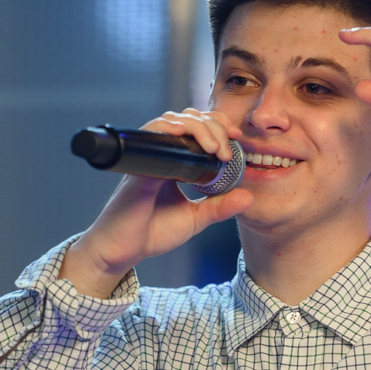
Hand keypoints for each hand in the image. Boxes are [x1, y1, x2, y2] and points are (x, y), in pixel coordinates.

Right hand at [59, 109, 253, 297]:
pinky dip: (165, 131)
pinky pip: (148, 141)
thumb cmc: (152, 232)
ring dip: (195, 127)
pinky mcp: (135, 169)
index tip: (237, 138)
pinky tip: (182, 135)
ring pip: (169, 122)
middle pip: (186, 118)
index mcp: (175, 163)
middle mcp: (160, 156)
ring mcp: (146, 160)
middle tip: (226, 148)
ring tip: (213, 147)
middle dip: (212, 124)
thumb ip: (220, 207)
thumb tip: (249, 197)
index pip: (196, 128)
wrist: (121, 251)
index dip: (217, 124)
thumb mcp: (195, 219)